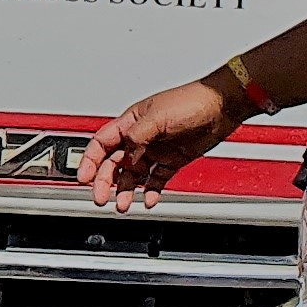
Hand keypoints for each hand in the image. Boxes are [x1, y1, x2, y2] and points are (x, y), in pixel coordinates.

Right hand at [85, 76, 241, 212]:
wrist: (222, 107)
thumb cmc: (191, 102)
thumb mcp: (156, 117)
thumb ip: (136, 137)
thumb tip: (127, 157)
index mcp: (131, 123)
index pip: (101, 144)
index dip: (89, 161)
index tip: (85, 178)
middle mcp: (140, 138)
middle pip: (114, 164)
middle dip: (105, 182)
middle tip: (101, 198)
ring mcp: (156, 150)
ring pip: (134, 175)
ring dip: (126, 190)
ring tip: (124, 204)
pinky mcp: (173, 161)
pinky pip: (156, 180)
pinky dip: (150, 191)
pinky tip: (148, 199)